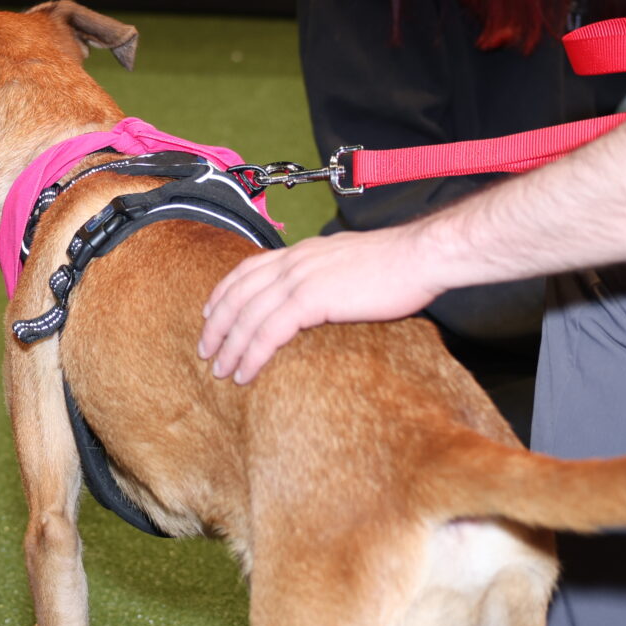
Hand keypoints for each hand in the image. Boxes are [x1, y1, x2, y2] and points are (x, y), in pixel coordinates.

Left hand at [197, 223, 440, 384]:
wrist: (419, 257)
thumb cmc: (397, 266)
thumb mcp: (349, 264)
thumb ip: (326, 277)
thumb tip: (319, 297)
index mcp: (301, 252)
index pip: (248, 269)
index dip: (224, 292)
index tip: (209, 313)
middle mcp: (293, 261)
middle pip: (238, 293)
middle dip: (217, 324)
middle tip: (205, 350)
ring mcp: (299, 279)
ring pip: (247, 315)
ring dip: (229, 346)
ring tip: (220, 370)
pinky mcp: (310, 299)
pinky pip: (268, 332)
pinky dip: (251, 354)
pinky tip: (245, 372)